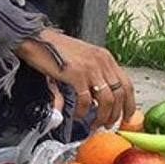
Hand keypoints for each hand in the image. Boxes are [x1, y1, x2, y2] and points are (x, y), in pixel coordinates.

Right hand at [15, 28, 135, 128]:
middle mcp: (101, 61)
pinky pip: (86, 100)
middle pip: (119, 94)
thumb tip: (95, 99)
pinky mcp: (77, 75)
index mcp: (104, 57)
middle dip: (115, 114)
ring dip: (102, 116)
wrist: (35, 39)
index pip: (126, 84)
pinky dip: (83, 111)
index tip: (126, 116)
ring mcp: (90, 68)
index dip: (129, 103)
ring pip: (107, 100)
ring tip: (93, 123)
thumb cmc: (54, 48)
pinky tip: (77, 114)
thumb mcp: (80, 58)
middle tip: (107, 124)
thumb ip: (92, 74)